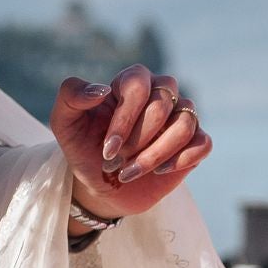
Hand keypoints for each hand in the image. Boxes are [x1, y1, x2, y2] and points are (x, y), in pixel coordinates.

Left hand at [52, 66, 213, 221]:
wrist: (101, 186)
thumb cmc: (83, 149)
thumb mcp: (63, 122)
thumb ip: (71, 95)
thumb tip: (102, 89)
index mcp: (131, 82)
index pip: (139, 85)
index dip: (126, 118)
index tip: (108, 149)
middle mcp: (160, 94)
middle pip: (163, 103)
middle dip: (139, 139)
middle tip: (117, 162)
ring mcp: (179, 119)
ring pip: (185, 124)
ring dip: (158, 153)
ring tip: (133, 171)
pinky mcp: (194, 144)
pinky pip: (203, 143)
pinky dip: (183, 159)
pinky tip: (160, 171)